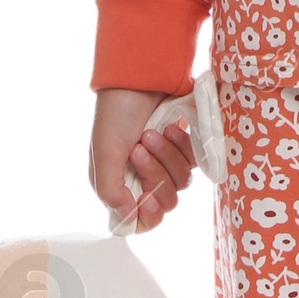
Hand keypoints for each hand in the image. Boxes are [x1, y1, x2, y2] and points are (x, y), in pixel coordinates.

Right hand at [88, 87, 195, 232]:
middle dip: (154, 173)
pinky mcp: (184, 148)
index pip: (140, 220)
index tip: (147, 198)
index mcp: (118, 183)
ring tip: (153, 132)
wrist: (141, 77)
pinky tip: (171, 128)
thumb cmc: (117, 112)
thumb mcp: (104, 152)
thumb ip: (111, 189)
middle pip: (164, 201)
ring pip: (181, 182)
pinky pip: (194, 163)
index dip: (147, 215)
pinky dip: (183, 146)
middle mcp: (142, 177)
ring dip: (167, 155)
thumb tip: (128, 217)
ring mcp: (165, 163)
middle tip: (139, 147)